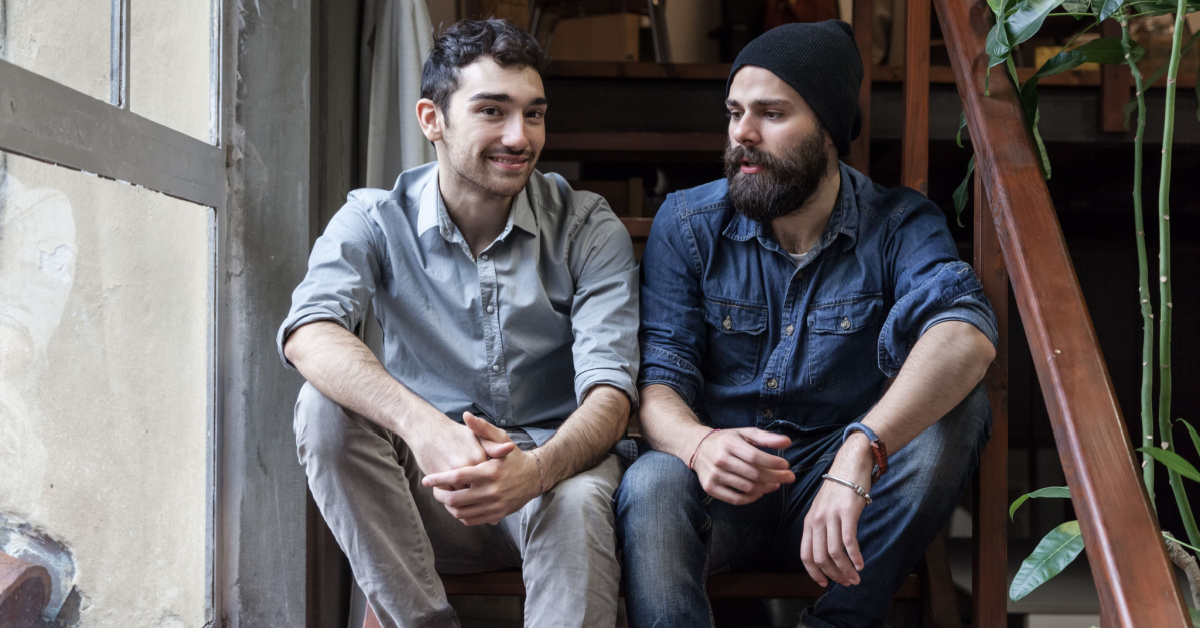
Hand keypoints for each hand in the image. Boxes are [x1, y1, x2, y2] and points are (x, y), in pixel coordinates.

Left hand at [420, 414, 539, 524]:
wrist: (535, 476)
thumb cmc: (514, 456)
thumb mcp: (501, 438)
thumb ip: (482, 428)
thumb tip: (466, 415)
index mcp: (489, 471)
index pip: (457, 477)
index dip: (438, 479)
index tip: (427, 480)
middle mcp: (491, 490)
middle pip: (455, 499)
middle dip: (440, 495)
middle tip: (434, 490)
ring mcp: (494, 505)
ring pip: (461, 513)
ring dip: (448, 506)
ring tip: (444, 497)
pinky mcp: (497, 515)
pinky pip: (471, 520)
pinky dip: (460, 515)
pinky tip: (458, 506)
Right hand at [691, 427, 794, 504]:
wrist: (698, 448)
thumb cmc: (727, 440)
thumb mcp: (745, 433)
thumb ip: (766, 438)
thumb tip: (788, 442)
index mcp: (729, 443)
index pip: (755, 456)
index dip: (773, 463)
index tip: (787, 465)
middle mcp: (720, 459)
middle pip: (754, 474)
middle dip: (776, 477)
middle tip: (789, 477)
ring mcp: (714, 475)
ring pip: (747, 487)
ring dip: (766, 488)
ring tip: (775, 484)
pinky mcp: (710, 488)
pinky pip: (736, 499)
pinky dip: (751, 498)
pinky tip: (760, 492)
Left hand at [800, 434, 873, 586]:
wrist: (850, 464)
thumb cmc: (840, 489)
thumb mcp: (823, 509)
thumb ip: (823, 528)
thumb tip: (828, 553)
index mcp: (809, 521)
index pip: (805, 554)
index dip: (814, 572)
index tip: (825, 583)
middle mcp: (817, 520)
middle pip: (820, 557)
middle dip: (834, 575)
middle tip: (847, 583)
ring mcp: (831, 516)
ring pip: (834, 552)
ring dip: (845, 570)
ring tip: (855, 578)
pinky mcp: (847, 512)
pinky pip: (849, 541)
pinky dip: (855, 557)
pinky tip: (861, 565)